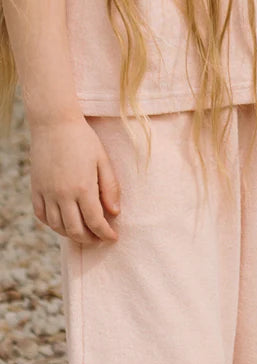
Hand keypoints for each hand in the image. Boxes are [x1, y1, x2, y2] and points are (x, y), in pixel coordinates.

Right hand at [29, 116, 120, 243]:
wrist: (54, 124)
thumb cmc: (84, 141)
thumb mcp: (104, 162)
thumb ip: (110, 188)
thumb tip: (115, 213)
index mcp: (83, 188)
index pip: (95, 222)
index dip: (105, 234)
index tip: (113, 238)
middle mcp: (62, 194)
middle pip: (75, 230)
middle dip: (90, 239)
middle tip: (100, 239)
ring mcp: (46, 192)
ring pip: (57, 226)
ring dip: (71, 235)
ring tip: (84, 234)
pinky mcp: (35, 188)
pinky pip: (41, 214)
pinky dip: (52, 224)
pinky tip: (63, 223)